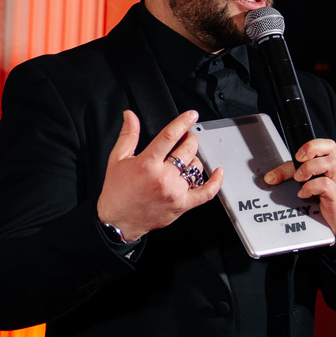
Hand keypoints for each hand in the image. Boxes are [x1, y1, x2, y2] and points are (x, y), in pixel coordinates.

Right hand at [95, 110, 225, 241]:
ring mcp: (175, 191)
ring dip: (194, 159)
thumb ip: (128, 135)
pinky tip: (218, 172)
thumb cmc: (117, 191)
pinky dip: (215, 182)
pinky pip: (206, 193)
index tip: (191, 115)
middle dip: (190, 138)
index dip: (183, 122)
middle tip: (186, 138)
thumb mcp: (117, 159)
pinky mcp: (182, 205)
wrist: (118, 221)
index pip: (169, 136)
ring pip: (195, 167)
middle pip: (187, 149)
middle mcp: (163, 177)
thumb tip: (130, 116)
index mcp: (147, 163)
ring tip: (185, 159)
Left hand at [262, 137, 335, 248]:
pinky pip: (325, 184)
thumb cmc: (319, 203)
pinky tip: (303, 194)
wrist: (333, 227)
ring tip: (299, 179)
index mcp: (326, 165)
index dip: (311, 144)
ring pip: (328, 163)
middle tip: (299, 159)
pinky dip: (310, 187)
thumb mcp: (302, 185)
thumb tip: (269, 177)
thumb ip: (289, 177)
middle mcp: (334, 170)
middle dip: (312, 148)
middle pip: (331, 147)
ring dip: (309, 168)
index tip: (297, 155)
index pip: (325, 145)